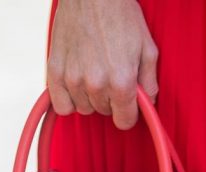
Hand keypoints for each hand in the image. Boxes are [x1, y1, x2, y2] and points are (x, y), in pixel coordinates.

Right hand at [46, 0, 158, 129]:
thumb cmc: (121, 16)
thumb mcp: (147, 47)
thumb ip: (150, 81)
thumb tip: (149, 103)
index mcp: (121, 82)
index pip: (124, 121)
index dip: (129, 113)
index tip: (128, 104)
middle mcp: (96, 85)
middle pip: (104, 113)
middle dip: (111, 99)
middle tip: (112, 75)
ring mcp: (73, 79)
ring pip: (83, 108)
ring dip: (90, 97)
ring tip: (94, 72)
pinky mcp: (55, 72)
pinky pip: (62, 105)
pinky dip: (69, 99)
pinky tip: (77, 83)